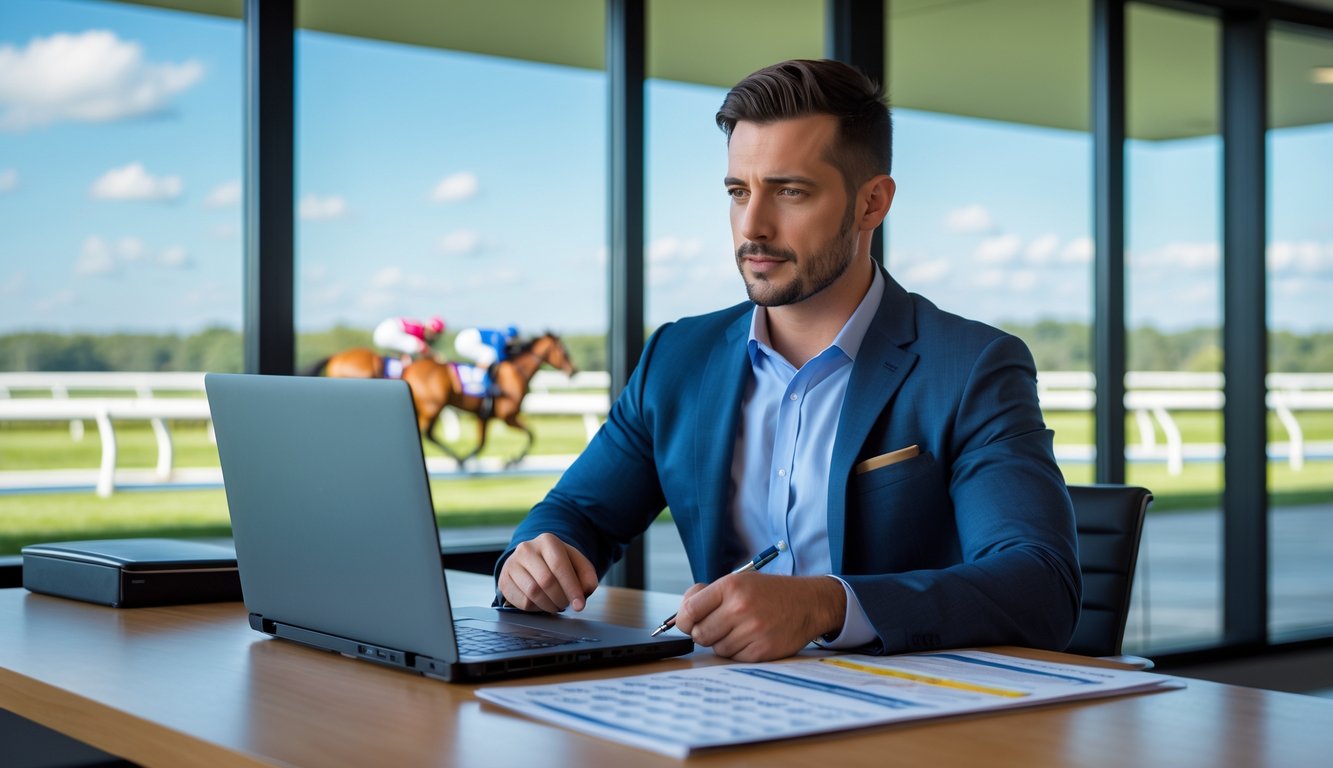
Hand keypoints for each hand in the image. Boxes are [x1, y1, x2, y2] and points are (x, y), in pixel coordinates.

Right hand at [498, 533, 598, 612]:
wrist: (531, 559)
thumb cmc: (557, 563)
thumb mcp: (575, 563)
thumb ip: (587, 575)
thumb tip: (585, 591)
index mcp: (548, 541)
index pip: (560, 566)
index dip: (571, 588)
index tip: (579, 605)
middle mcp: (527, 549)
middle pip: (546, 581)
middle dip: (560, 598)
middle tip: (566, 604)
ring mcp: (512, 563)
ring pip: (533, 593)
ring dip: (549, 605)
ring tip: (556, 605)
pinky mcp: (504, 579)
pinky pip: (522, 602)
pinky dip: (536, 608)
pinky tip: (541, 604)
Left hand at [671, 573, 845, 660]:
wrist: (809, 603)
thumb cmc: (770, 593)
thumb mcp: (739, 581)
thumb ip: (708, 596)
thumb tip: (681, 617)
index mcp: (730, 586)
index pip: (689, 611)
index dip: (684, 621)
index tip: (688, 623)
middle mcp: (740, 607)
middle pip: (700, 634)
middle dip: (704, 633)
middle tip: (718, 626)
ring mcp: (752, 630)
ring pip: (717, 649)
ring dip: (723, 643)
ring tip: (741, 630)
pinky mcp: (762, 650)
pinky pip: (734, 658)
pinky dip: (739, 652)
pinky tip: (751, 639)